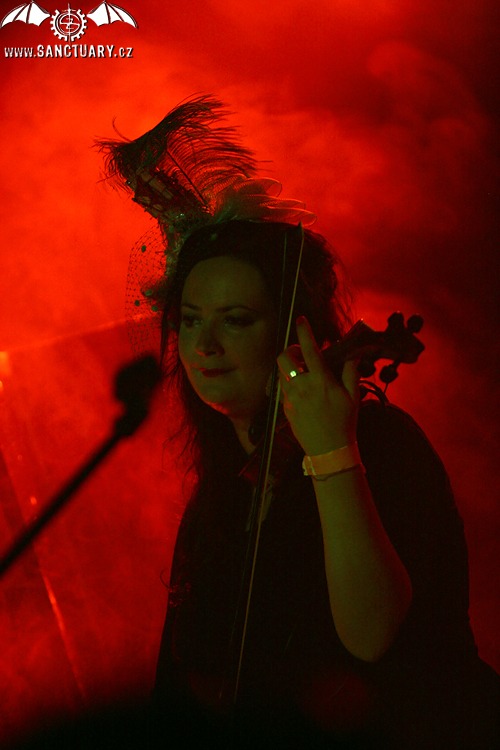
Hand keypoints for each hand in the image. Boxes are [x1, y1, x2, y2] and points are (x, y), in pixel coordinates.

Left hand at [277, 316, 359, 455]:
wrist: (329, 450)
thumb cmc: (344, 423)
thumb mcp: (353, 396)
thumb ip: (351, 372)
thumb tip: (353, 353)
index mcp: (321, 381)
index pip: (310, 350)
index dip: (304, 332)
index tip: (301, 319)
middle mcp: (302, 386)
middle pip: (284, 358)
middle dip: (290, 350)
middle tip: (302, 354)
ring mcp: (291, 398)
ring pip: (282, 373)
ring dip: (290, 368)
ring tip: (304, 374)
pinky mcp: (285, 408)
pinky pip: (283, 389)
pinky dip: (291, 384)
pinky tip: (303, 393)